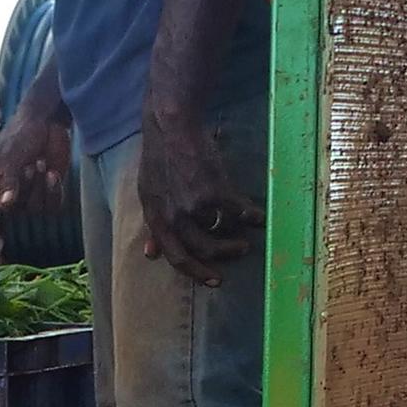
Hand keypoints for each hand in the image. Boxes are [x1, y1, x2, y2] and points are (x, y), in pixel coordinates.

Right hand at [0, 87, 74, 228]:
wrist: (48, 121)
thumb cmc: (22, 131)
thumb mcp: (11, 154)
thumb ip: (9, 179)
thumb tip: (6, 203)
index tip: (7, 199)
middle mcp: (7, 191)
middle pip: (13, 211)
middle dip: (25, 188)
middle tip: (29, 166)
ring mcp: (28, 193)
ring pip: (33, 210)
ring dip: (40, 188)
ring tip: (41, 163)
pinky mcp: (47, 192)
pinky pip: (51, 207)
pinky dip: (54, 192)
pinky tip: (53, 173)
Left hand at [133, 108, 258, 273]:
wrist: (171, 126)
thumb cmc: (160, 159)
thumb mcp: (148, 195)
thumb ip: (153, 225)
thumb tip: (151, 254)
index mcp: (155, 218)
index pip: (175, 257)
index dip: (195, 272)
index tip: (213, 280)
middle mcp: (173, 216)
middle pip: (201, 250)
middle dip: (222, 258)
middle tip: (238, 253)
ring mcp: (194, 204)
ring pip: (220, 233)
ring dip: (236, 238)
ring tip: (246, 237)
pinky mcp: (214, 189)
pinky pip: (238, 211)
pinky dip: (251, 215)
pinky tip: (258, 216)